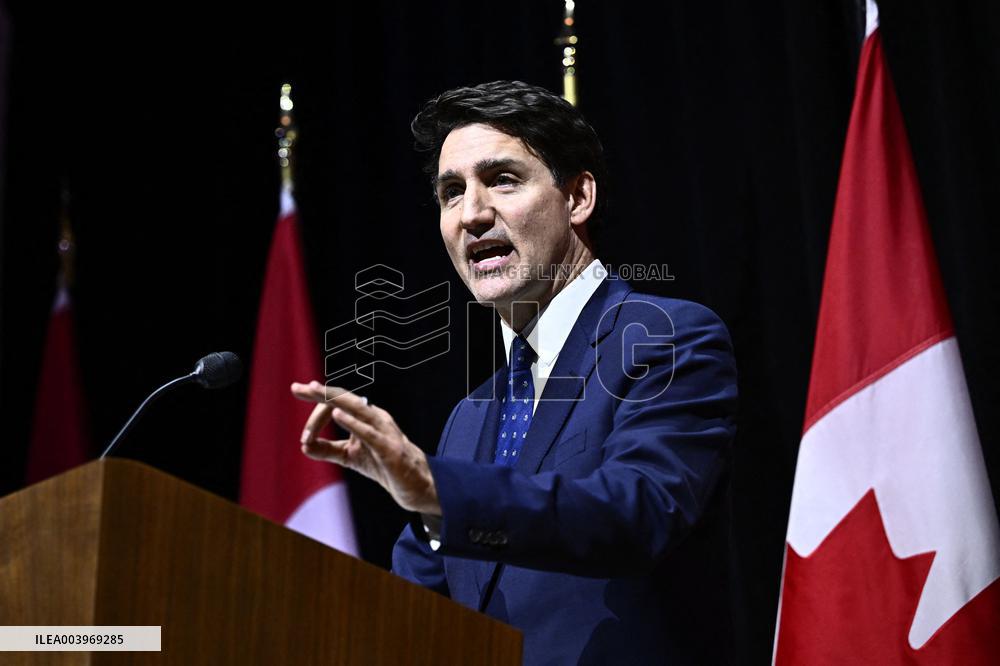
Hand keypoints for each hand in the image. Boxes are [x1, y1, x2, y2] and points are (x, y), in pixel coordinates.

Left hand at [290, 381, 440, 515]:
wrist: (413, 484)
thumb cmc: (382, 464)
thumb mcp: (350, 456)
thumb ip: (328, 449)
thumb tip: (304, 446)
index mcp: (366, 416)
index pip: (338, 404)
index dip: (316, 412)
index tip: (302, 432)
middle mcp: (374, 417)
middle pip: (344, 398)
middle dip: (320, 392)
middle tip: (297, 387)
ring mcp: (383, 430)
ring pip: (357, 407)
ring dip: (333, 399)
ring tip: (314, 390)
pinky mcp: (388, 448)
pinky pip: (369, 432)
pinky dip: (352, 422)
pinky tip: (337, 414)